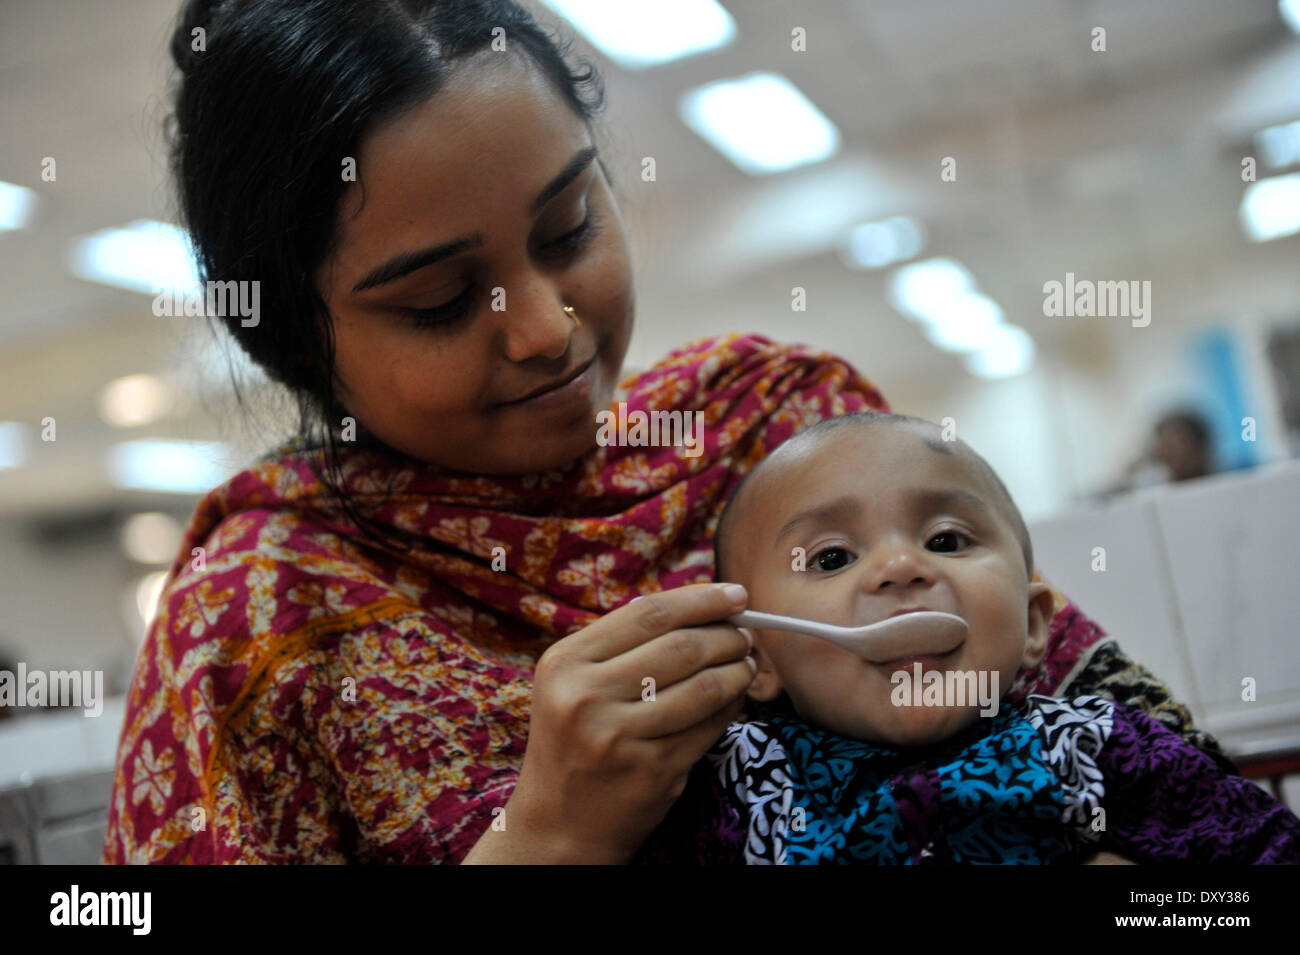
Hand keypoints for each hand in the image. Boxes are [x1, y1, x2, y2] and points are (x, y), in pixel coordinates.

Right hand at [463, 582, 753, 863]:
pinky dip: (731, 709)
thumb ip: (626, 645)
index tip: (736, 595)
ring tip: (744, 667)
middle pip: (682, 647)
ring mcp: (619, 737)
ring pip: (705, 687)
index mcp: (565, 662)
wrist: (557, 824)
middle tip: (744, 636)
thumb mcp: (575, 683)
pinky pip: (709, 728)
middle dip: (727, 637)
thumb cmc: (575, 740)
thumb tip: (704, 608)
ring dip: (738, 672)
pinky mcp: (651, 771)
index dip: (701, 600)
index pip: (648, 614)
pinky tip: (734, 701)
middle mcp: (586, 696)